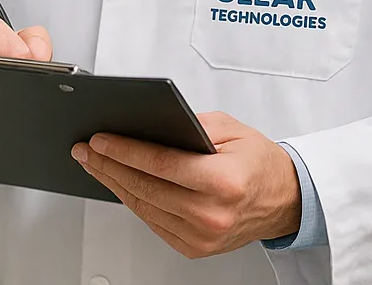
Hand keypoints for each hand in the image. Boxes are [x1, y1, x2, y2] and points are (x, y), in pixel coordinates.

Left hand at [71, 111, 301, 257]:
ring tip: (94, 163)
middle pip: (145, 187)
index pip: (160, 164)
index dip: (124, 151)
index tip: (98, 140)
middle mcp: (212, 214)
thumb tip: (144, 124)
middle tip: (85, 149)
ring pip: (143, 206)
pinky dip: (132, 201)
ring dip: (113, 183)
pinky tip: (119, 183)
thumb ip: (188, 124)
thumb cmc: (258, 161)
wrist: (285, 200)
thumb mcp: (229, 129)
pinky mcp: (195, 247)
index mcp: (223, 182)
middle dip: (108, 165)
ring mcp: (203, 236)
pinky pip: (152, 221)